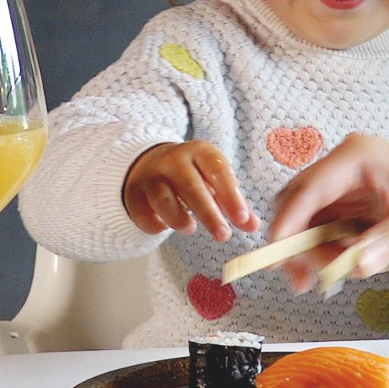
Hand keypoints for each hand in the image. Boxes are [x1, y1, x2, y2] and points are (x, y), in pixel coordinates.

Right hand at [123, 141, 260, 241]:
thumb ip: (234, 204)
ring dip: (178, 217)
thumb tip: (253, 226)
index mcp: (199, 152)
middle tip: (223, 235)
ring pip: (163, 198)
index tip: (242, 219)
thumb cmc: (193, 176)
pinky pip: (142, 210)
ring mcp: (152, 176)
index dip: (231, 195)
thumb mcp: (216, 182)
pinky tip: (164, 228)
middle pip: (191, 186)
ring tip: (191, 229)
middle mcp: (174, 160)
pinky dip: (154, 222)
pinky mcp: (135, 193)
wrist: (151, 164)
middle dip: (209, 213)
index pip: (217, 170)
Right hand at [268, 132, 388, 291]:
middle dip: (295, 243)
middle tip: (301, 280)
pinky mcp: (353, 214)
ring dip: (312, 255)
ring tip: (335, 277)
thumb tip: (356, 264)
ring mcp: (347, 192)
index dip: (288, 221)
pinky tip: (353, 267)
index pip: (309, 188)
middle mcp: (345, 170)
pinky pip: (326, 237)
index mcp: (357, 156)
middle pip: (298, 205)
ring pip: (308, 226)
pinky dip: (330, 257)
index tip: (277, 253)